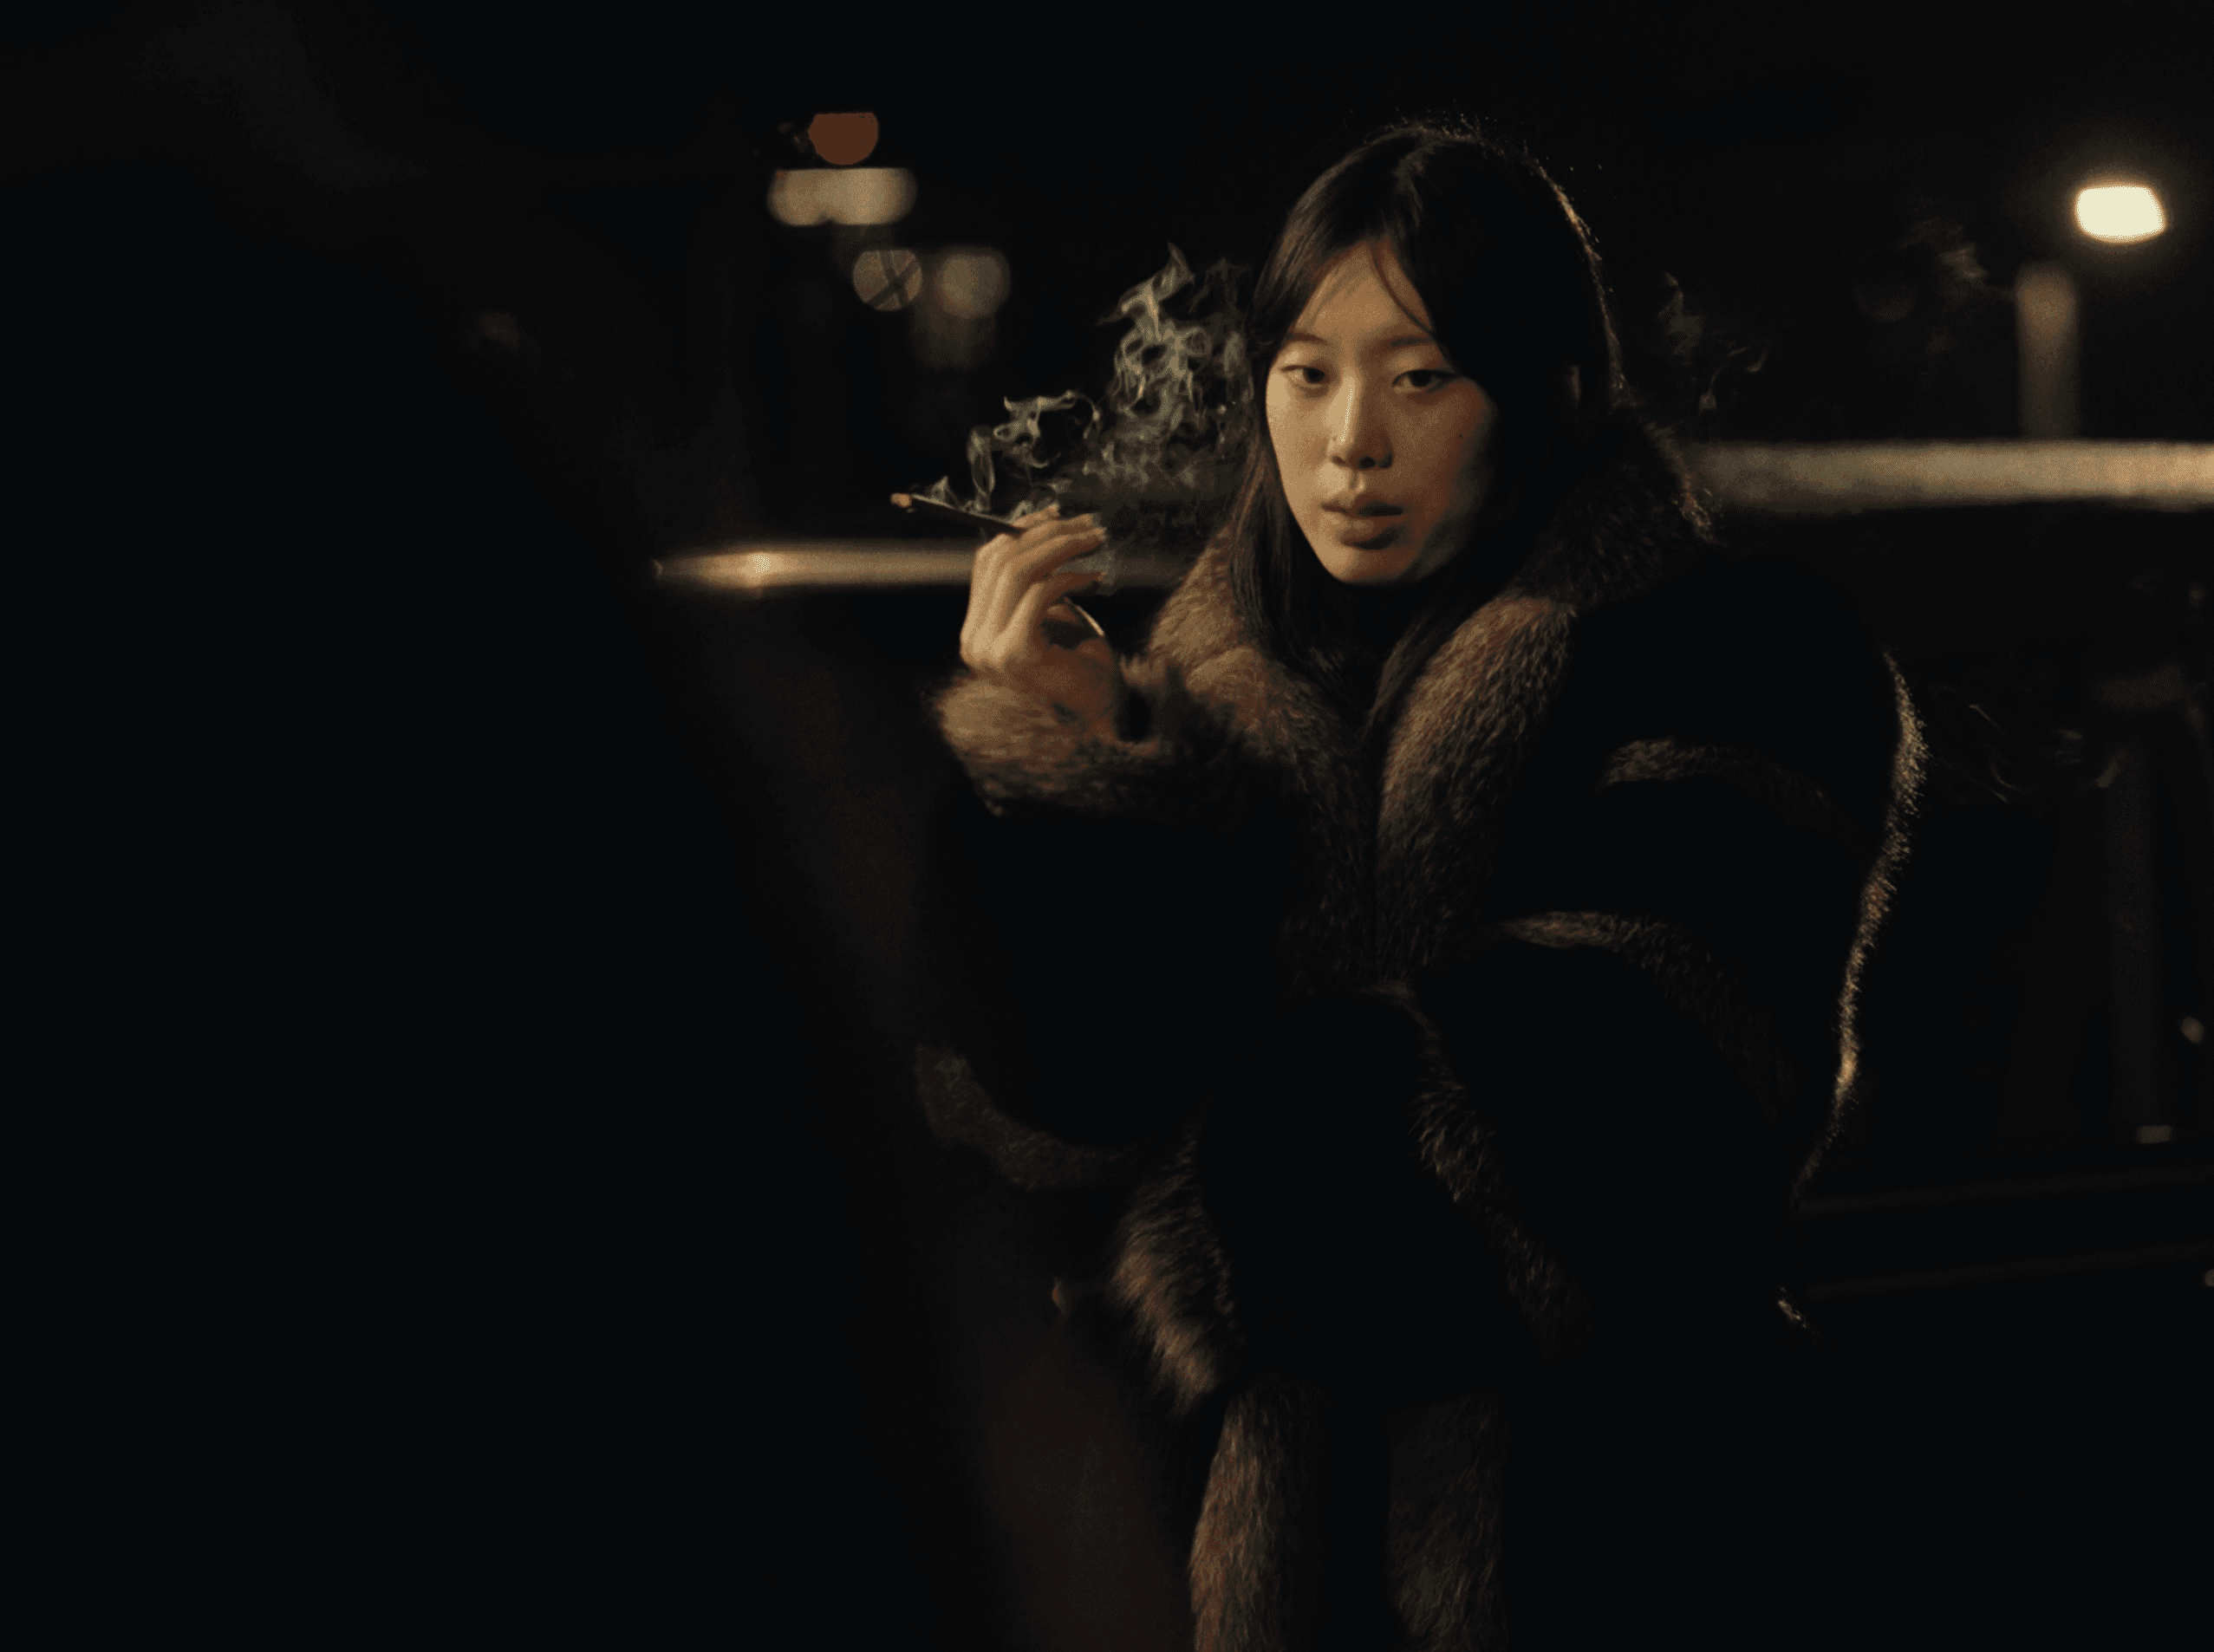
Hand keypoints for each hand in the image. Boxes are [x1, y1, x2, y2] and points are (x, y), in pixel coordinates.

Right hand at [959, 505, 1123, 732]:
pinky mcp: (1016, 654)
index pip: (987, 562)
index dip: (1021, 530)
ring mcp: (990, 651)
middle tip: (1088, 524)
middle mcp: (973, 641)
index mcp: (975, 630)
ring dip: (1062, 548)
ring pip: (1019, 572)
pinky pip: (1040, 595)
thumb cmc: (1078, 662)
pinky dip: (1070, 578)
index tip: (1057, 514)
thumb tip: (1044, 525)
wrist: (1096, 711)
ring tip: (1095, 542)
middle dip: (1048, 534)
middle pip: (1002, 561)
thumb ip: (1034, 581)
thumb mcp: (1049, 614)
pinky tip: (1094, 578)